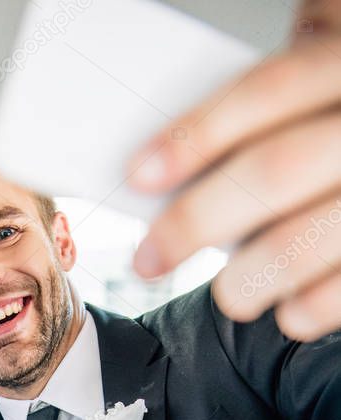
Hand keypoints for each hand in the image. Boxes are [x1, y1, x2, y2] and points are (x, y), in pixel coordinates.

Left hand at [128, 1, 340, 340]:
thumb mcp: (331, 68)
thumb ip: (280, 90)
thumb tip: (181, 146)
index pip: (268, 91)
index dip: (195, 136)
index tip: (139, 176)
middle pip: (272, 172)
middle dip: (194, 222)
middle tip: (149, 260)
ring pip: (299, 241)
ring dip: (245, 280)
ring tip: (230, 294)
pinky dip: (304, 310)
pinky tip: (288, 311)